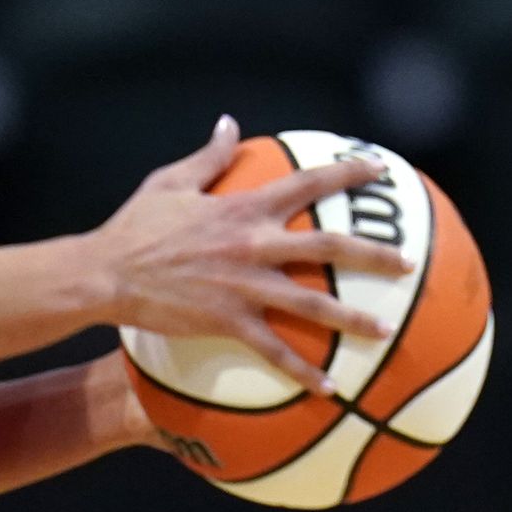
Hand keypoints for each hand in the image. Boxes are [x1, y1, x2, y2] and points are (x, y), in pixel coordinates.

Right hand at [86, 118, 414, 396]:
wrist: (103, 273)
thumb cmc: (135, 226)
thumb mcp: (171, 181)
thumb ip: (209, 156)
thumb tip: (229, 123)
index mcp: (245, 207)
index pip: (309, 183)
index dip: (347, 175)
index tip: (380, 170)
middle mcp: (254, 244)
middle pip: (329, 246)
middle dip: (374, 252)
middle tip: (408, 262)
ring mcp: (244, 285)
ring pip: (313, 302)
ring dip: (353, 318)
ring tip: (387, 330)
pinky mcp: (227, 320)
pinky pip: (274, 349)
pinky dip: (303, 370)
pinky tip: (330, 388)